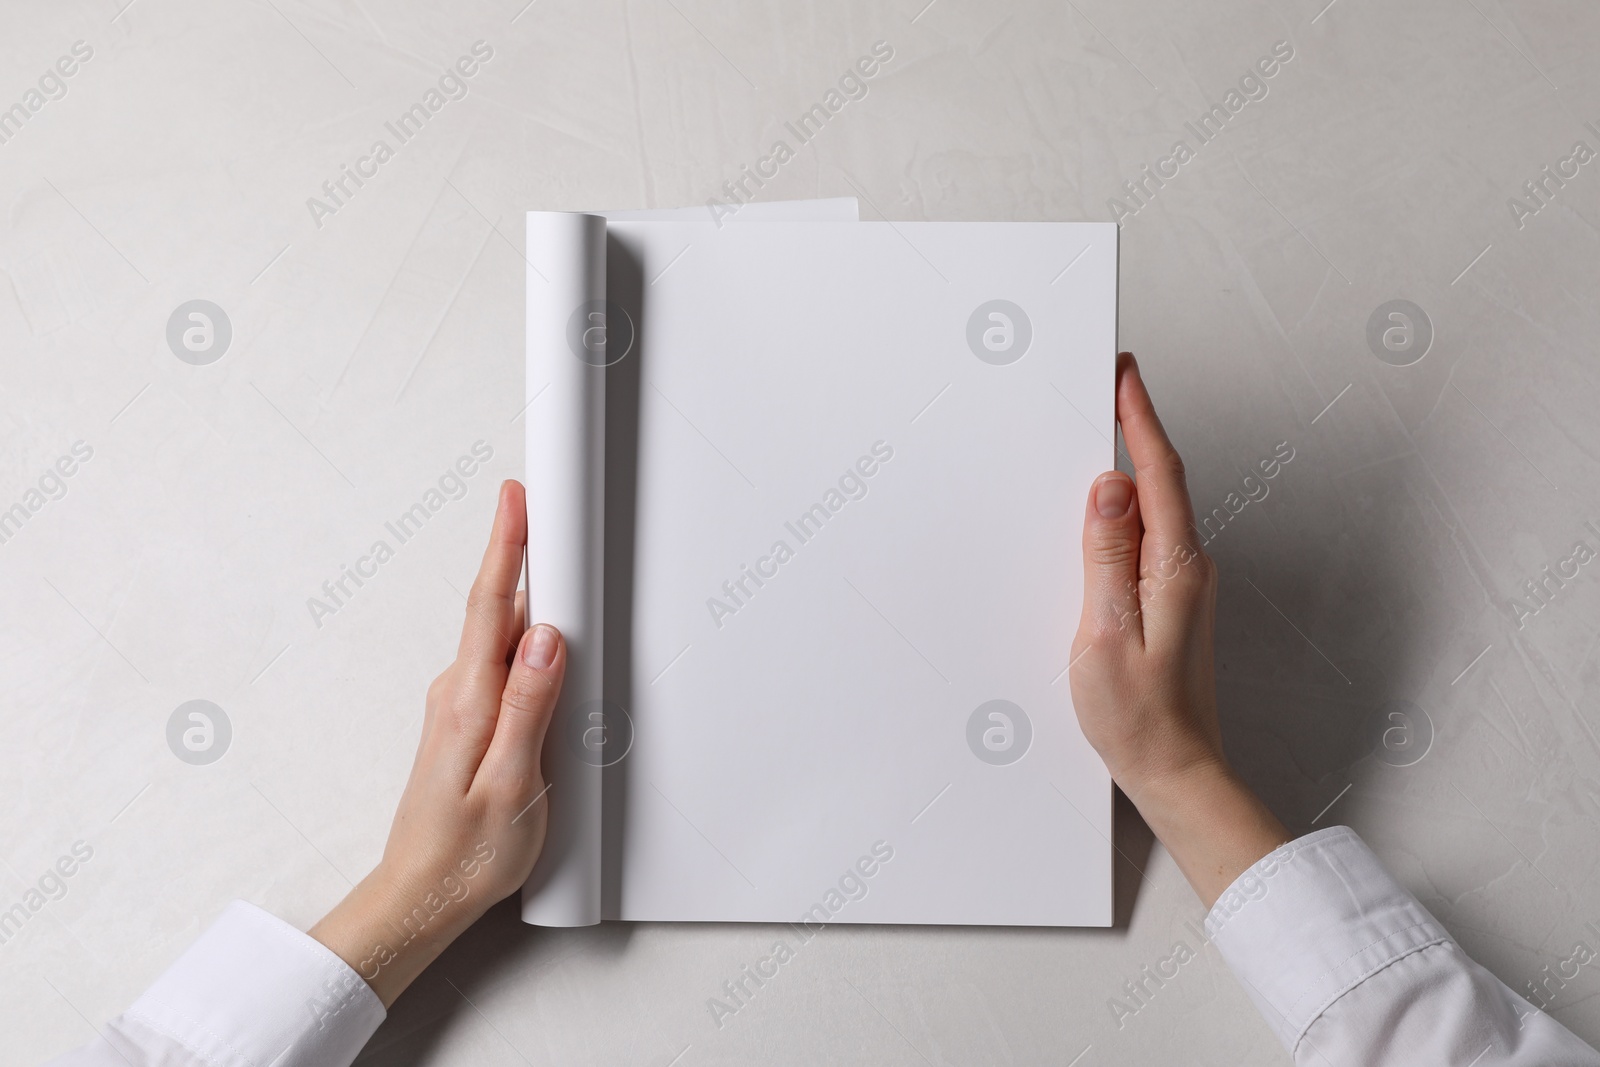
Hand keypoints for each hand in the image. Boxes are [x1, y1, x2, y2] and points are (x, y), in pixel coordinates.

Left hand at [310, 480, 565, 1006]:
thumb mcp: (514, 783)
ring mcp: (460, 704)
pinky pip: (503, 664)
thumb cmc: (466, 853)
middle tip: (554, 508)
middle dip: (526, 554)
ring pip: (504, 637)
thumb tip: (546, 638)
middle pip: (499, 607)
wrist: (421, 896)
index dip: (505, 543)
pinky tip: (550, 648)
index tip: (517, 495)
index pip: (490, 604)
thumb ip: (529, 706)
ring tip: (566, 573)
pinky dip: (527, 641)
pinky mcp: (470, 720)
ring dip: (533, 601)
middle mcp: (458, 692)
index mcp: (469, 701)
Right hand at [1068, 354, 1289, 907]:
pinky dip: (1125, 510)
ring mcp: (1182, 585)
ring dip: (1128, 465)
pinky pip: (1146, 538)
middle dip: (1133, 425)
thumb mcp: (1108, 635)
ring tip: (1098, 428)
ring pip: (1153, 507)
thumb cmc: (1141, 718)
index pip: (1158, 473)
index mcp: (1176, 568)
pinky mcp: (1171, 602)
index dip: (1139, 416)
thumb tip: (1110, 488)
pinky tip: (1101, 510)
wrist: (1177, 773)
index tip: (1123, 371)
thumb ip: (1108, 559)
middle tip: (1106, 382)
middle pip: (1160, 479)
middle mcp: (1188, 568)